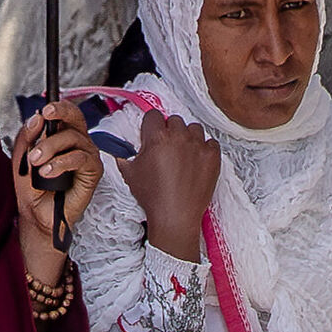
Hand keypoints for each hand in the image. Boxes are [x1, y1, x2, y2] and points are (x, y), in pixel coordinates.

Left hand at [11, 98, 103, 286]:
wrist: (37, 214)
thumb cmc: (32, 187)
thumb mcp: (21, 157)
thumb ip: (27, 137)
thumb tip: (37, 117)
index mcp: (62, 135)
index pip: (65, 113)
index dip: (58, 106)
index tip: (44, 109)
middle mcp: (78, 142)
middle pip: (76, 117)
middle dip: (60, 113)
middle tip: (45, 116)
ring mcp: (87, 156)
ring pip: (73, 138)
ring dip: (50, 147)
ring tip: (35, 161)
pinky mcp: (93, 171)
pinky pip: (80, 158)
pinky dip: (61, 163)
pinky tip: (47, 172)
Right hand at [121, 108, 220, 261]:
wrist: (175, 216)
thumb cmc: (153, 197)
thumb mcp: (129, 173)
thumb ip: (124, 154)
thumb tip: (118, 146)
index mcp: (157, 137)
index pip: (153, 115)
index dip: (151, 125)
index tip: (153, 134)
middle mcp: (179, 137)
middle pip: (174, 120)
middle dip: (170, 131)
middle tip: (167, 148)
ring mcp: (198, 145)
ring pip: (194, 128)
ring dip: (188, 137)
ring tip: (183, 153)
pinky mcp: (212, 156)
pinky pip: (211, 142)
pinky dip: (205, 149)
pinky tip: (197, 160)